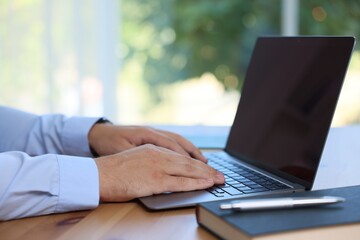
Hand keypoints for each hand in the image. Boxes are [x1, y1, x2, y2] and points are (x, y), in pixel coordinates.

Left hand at [88, 124, 206, 161]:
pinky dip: (184, 150)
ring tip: (205, 163)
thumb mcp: (121, 151)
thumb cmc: (108, 143)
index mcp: (147, 135)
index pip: (174, 148)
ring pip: (179, 142)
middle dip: (197, 159)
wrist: (98, 133)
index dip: (189, 161)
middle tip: (212, 170)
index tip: (203, 172)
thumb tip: (158, 164)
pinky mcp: (153, 137)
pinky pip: (173, 142)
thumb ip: (139, 157)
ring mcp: (154, 134)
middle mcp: (154, 133)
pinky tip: (189, 157)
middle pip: (181, 145)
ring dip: (193, 153)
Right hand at [94, 144, 224, 201]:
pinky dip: (195, 184)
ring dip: (206, 176)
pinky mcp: (155, 180)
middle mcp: (158, 155)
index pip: (180, 155)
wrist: (97, 174)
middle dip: (207, 169)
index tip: (208, 167)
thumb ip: (151, 161)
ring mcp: (158, 167)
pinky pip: (180, 182)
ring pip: (188, 170)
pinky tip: (205, 185)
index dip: (197, 162)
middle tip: (220, 175)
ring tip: (219, 180)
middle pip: (188, 162)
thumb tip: (165, 169)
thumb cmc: (113, 170)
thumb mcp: (135, 159)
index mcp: (153, 149)